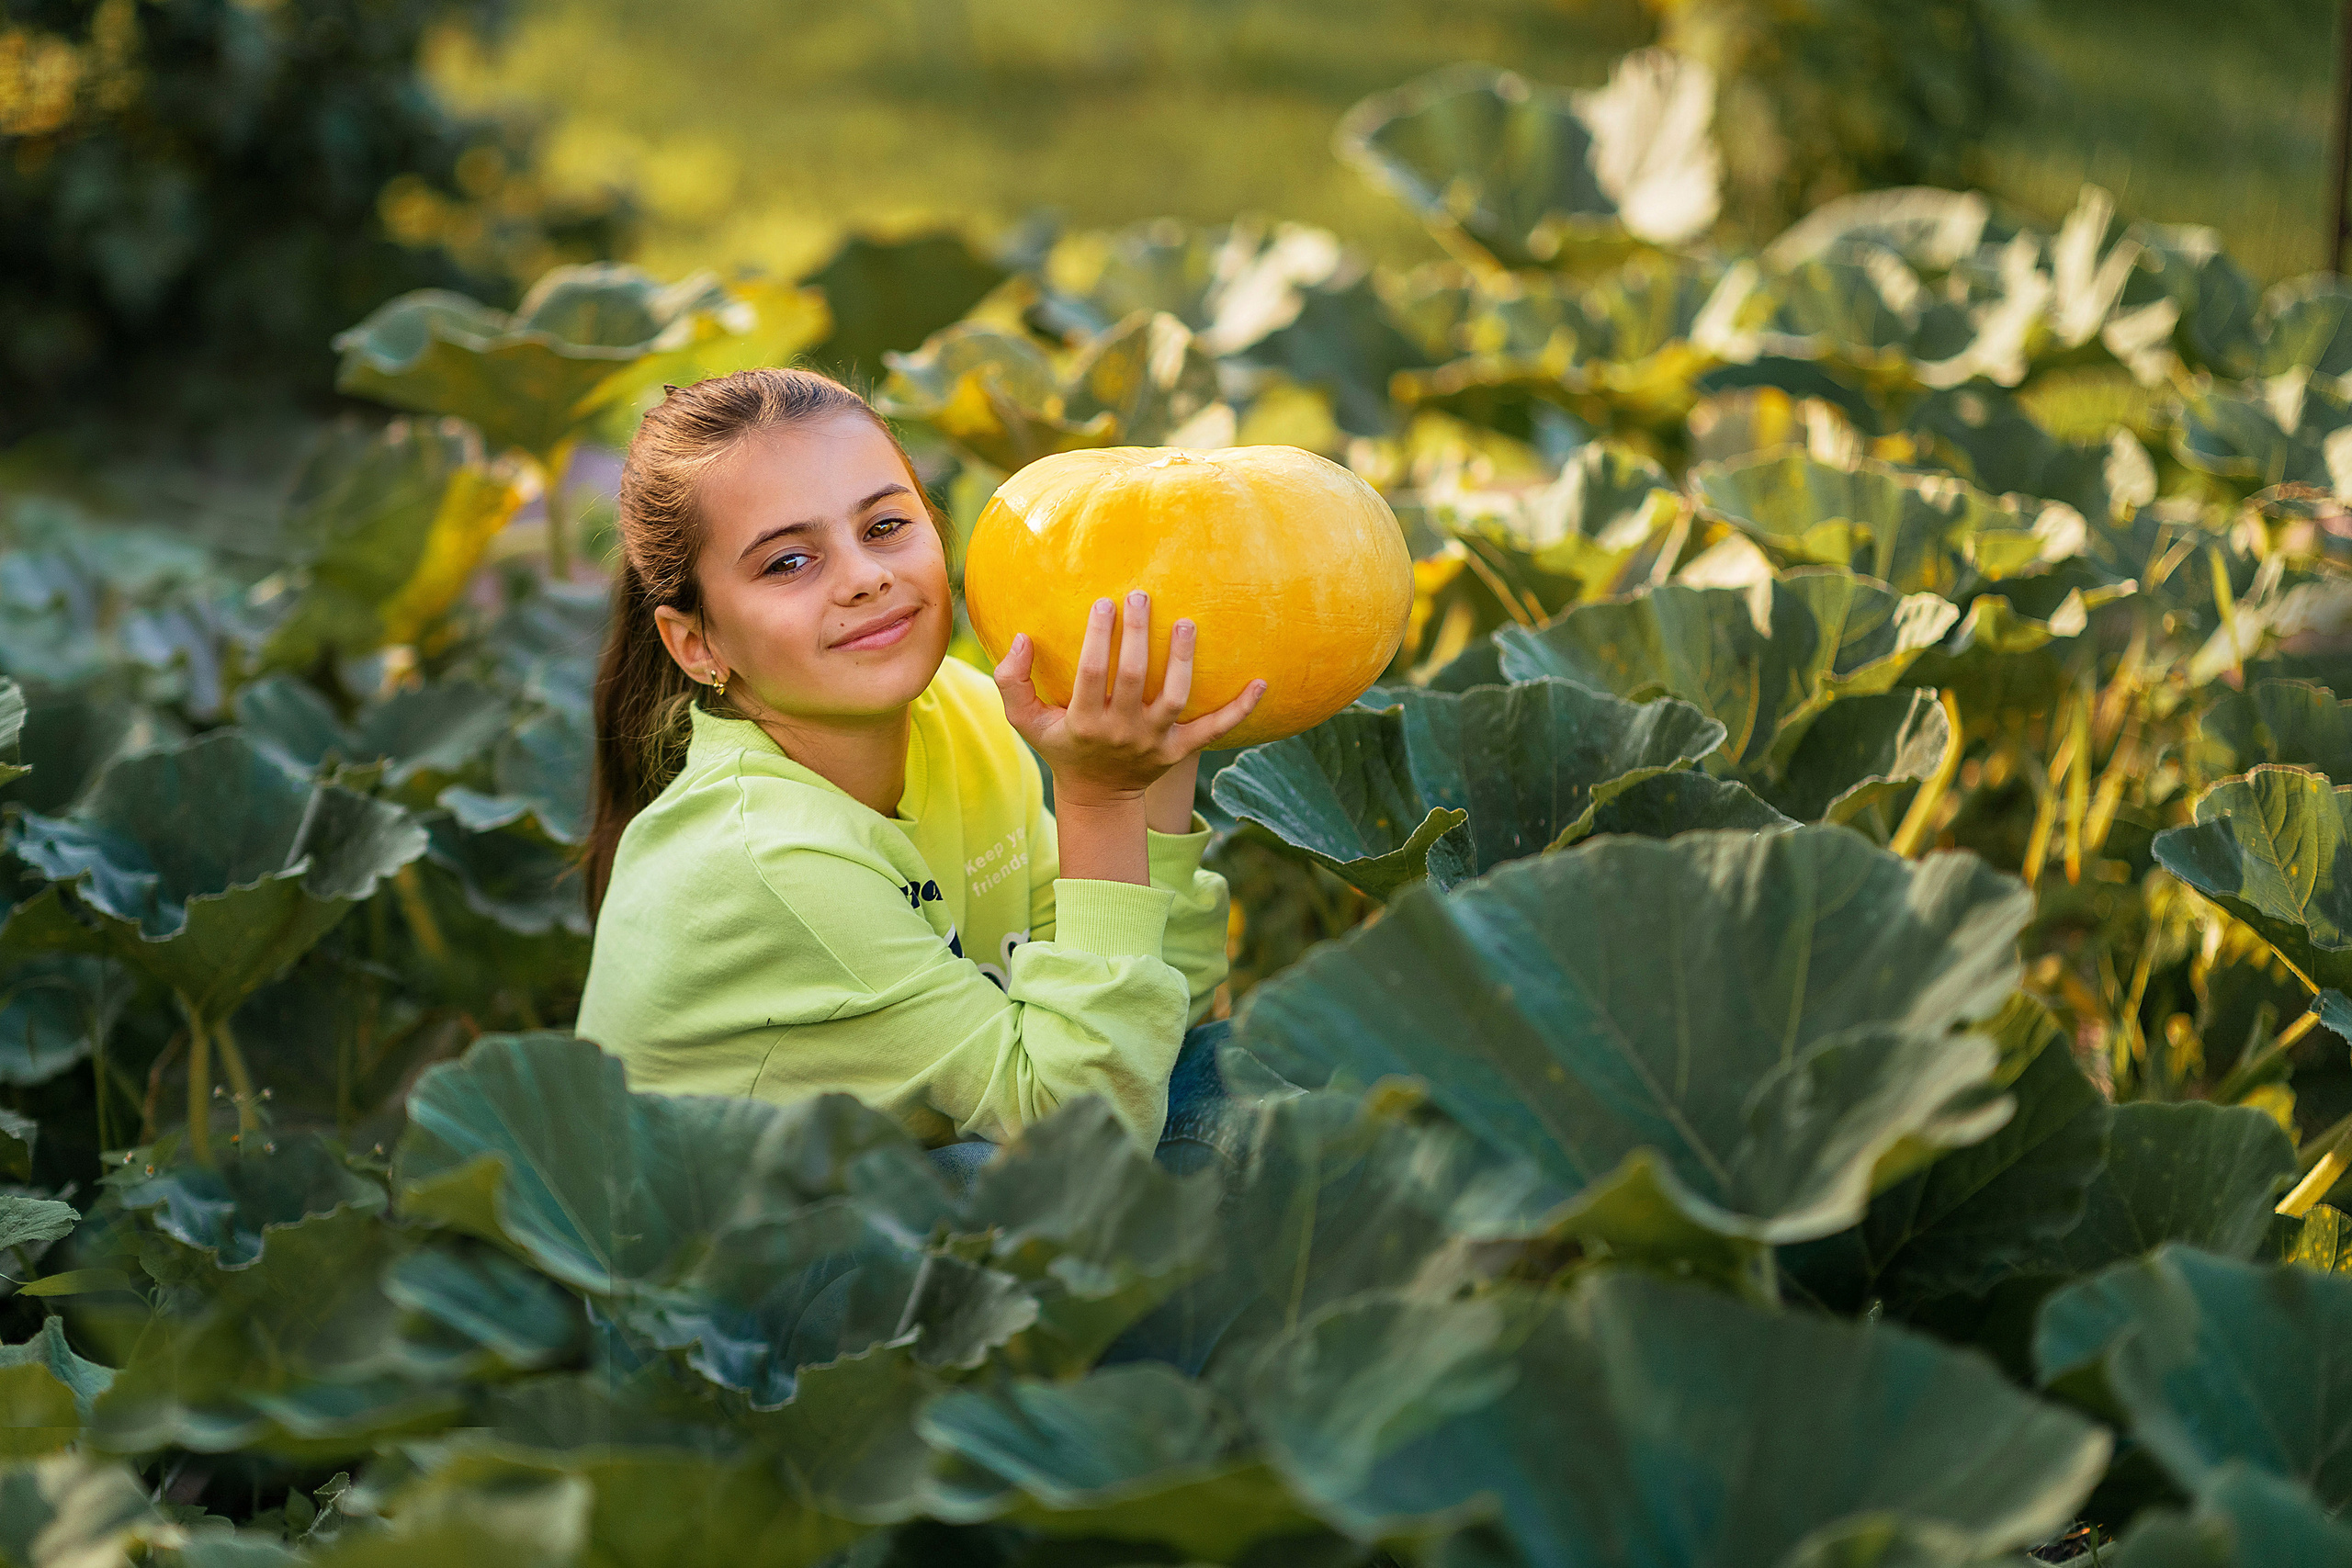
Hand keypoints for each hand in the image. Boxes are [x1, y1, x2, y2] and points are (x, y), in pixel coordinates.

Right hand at [994, 591, 1264, 807]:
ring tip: (1186, 623)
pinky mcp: (1181, 751)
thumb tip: (1020, 638)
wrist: (1098, 796)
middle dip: (1137, 636)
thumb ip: (1012, 681)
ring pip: (1174, 698)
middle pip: (1134, 679)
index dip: (1099, 639)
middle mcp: (1121, 732)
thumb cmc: (1060, 744)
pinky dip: (1240, 710)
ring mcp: (1155, 743)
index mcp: (1083, 723)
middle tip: (1142, 596)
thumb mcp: (1024, 721)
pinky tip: (1262, 683)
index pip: (1092, 674)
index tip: (1104, 602)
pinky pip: (1215, 730)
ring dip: (1182, 660)